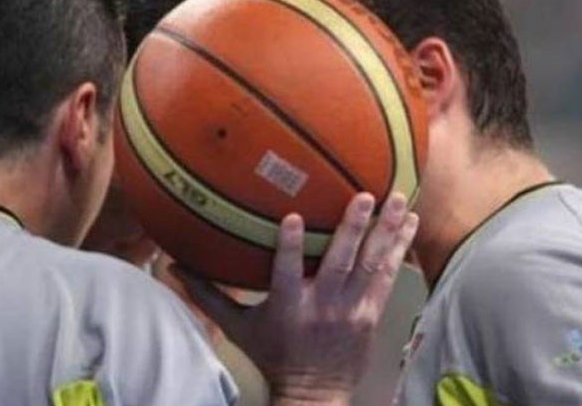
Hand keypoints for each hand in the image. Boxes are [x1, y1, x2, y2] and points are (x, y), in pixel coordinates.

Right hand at [173, 193, 418, 405]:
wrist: (314, 392)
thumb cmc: (273, 355)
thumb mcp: (237, 328)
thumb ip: (209, 296)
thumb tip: (172, 268)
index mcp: (287, 306)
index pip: (285, 271)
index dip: (289, 245)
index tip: (292, 217)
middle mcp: (322, 305)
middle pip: (339, 262)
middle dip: (353, 228)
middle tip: (365, 195)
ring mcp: (351, 309)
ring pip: (372, 265)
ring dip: (386, 231)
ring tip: (398, 200)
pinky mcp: (371, 313)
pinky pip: (388, 277)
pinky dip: (398, 249)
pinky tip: (408, 224)